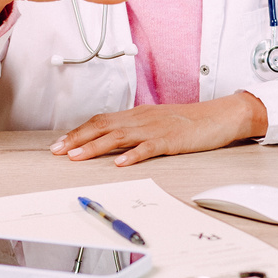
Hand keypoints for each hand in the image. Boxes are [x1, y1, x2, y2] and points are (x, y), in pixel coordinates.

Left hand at [50, 91, 267, 164]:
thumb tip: (113, 141)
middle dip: (77, 138)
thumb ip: (136, 129)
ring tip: (77, 157)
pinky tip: (119, 163)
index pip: (101, 120)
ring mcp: (156, 129)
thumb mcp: (157, 122)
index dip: (79, 131)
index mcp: (137, 115)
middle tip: (57, 151)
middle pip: (103, 126)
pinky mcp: (172, 140)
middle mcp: (142, 119)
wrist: (219, 116)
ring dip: (96, 147)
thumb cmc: (190, 121)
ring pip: (120, 136)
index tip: (60, 144)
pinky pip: (149, 148)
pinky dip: (132, 155)